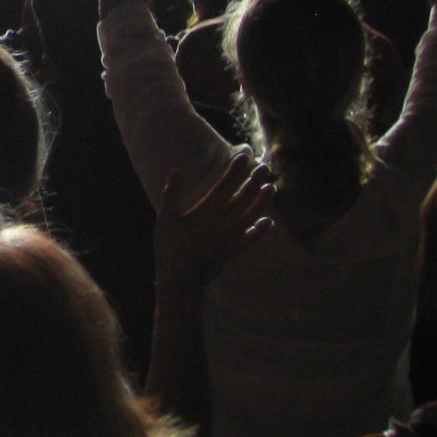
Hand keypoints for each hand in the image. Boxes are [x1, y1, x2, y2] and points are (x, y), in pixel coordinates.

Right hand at [156, 158, 276, 296]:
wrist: (182, 281)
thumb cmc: (170, 247)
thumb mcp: (165, 218)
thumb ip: (172, 194)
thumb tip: (176, 169)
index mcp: (208, 210)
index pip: (226, 184)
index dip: (236, 169)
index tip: (245, 155)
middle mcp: (224, 221)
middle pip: (244, 196)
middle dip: (255, 180)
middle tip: (265, 167)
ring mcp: (231, 237)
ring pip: (251, 214)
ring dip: (262, 201)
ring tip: (271, 188)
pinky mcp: (234, 251)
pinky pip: (252, 238)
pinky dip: (261, 230)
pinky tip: (269, 222)